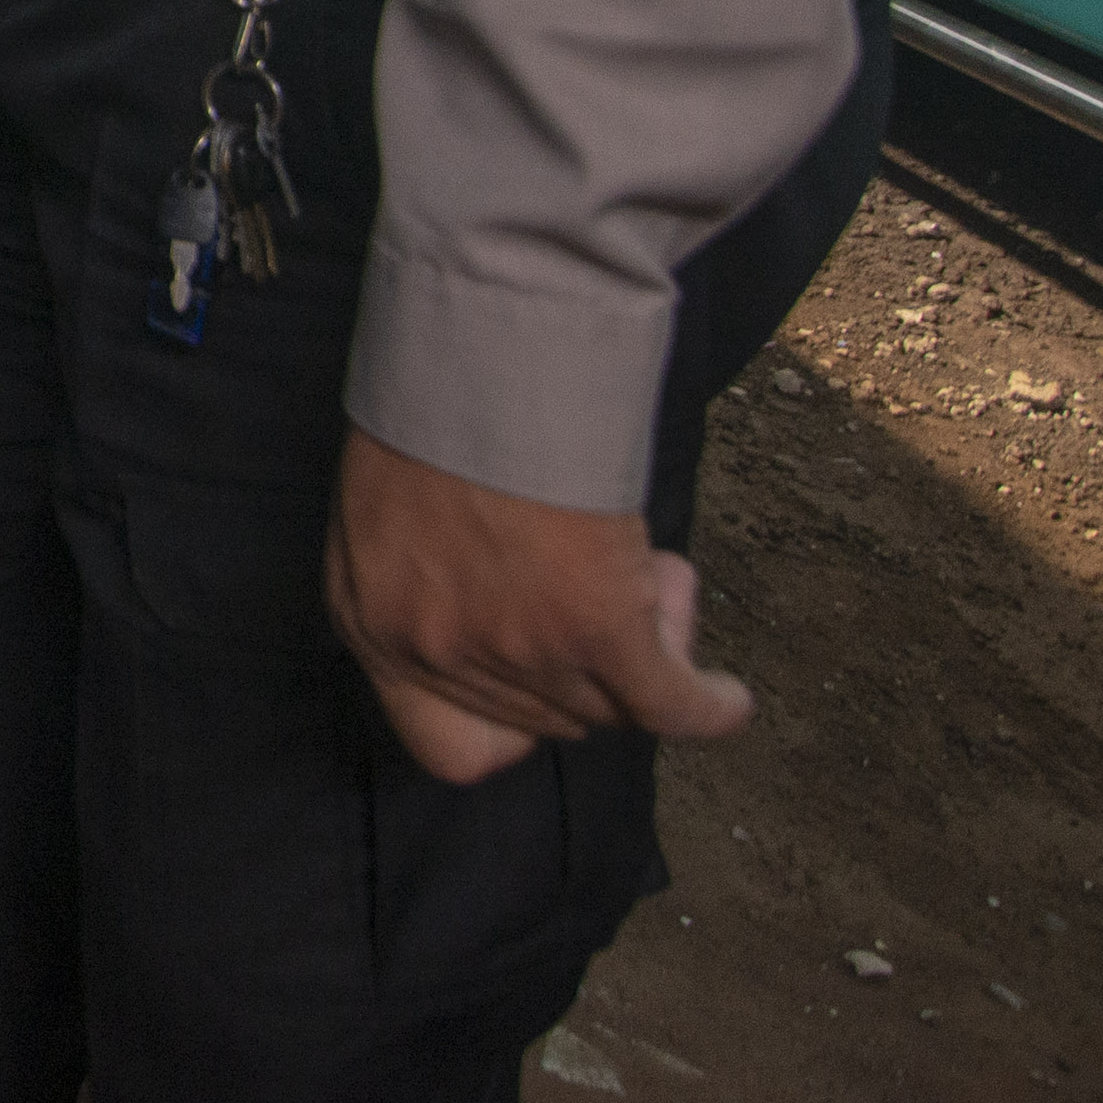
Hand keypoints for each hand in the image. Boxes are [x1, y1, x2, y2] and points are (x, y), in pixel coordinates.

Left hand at [322, 428, 750, 783]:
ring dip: (647, 652)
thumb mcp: (384, 517)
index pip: (450, 745)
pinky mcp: (595, 630)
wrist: (470, 358)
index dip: (508, 724)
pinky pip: (668, 701)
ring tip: (660, 583)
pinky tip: (728, 699)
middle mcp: (439, 657)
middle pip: (545, 716)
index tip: (537, 681)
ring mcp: (517, 650)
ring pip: (610, 704)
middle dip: (586, 668)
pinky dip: (708, 705)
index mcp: (374, 629)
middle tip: (613, 590)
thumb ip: (425, 584)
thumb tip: (495, 610)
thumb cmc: (427, 409)